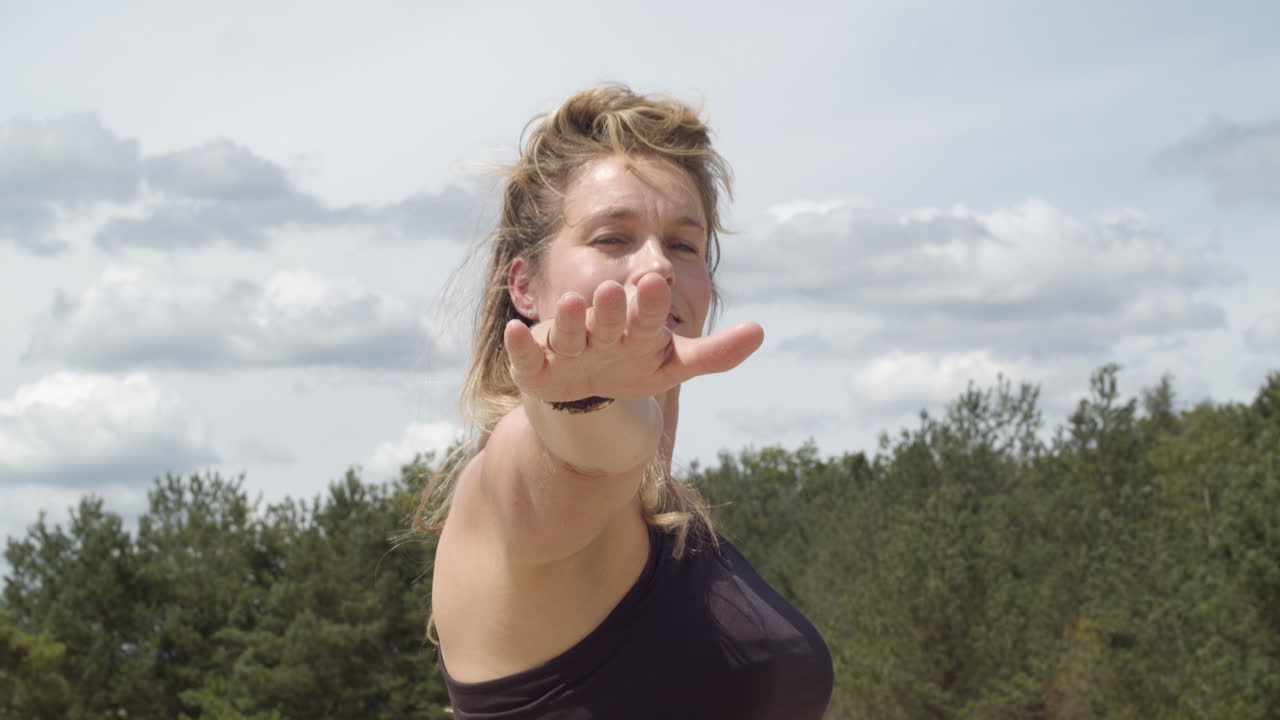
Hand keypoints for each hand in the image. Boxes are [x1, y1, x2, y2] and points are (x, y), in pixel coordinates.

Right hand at [505, 273, 763, 401]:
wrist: (590, 391)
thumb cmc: (633, 365)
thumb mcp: (674, 365)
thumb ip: (715, 354)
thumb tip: (761, 331)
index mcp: (633, 328)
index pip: (645, 314)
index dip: (649, 302)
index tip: (656, 281)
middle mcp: (599, 330)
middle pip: (606, 319)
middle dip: (609, 308)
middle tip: (613, 290)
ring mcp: (567, 346)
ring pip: (569, 331)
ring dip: (569, 319)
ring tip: (573, 302)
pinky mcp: (537, 367)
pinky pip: (527, 355)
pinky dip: (520, 344)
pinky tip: (515, 330)